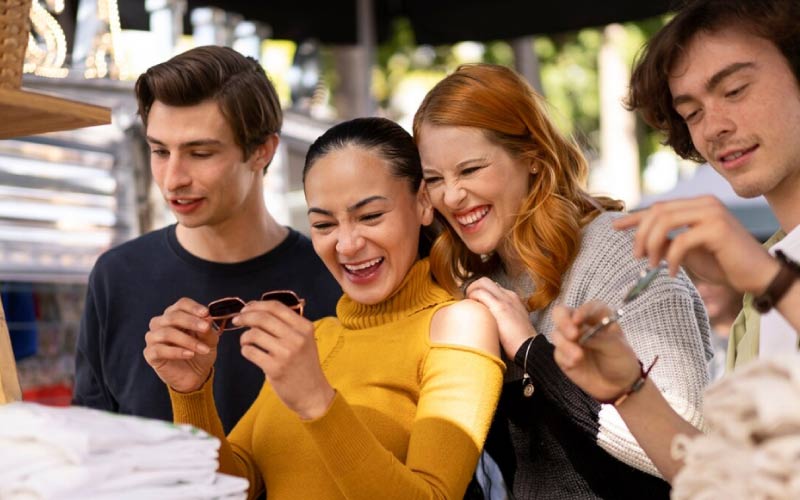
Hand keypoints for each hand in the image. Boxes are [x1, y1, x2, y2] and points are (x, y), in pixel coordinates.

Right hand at [143, 298, 218, 393]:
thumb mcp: (209, 340)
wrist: (195, 376)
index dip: (193, 307)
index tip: (206, 313)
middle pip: (172, 316)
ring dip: (187, 340)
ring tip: (203, 349)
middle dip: (191, 322)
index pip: (182, 304)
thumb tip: (207, 317)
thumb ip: (207, 330)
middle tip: (205, 328)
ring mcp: (153, 338)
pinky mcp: (150, 354)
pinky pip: (159, 349)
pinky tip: (190, 354)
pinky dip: (176, 352)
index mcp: (176, 314)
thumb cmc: (200, 352)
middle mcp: (161, 323)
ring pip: (166, 333)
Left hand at [234, 300, 334, 419]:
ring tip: (246, 342)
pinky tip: (250, 353)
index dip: (257, 305)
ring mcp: (286, 353)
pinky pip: (250, 352)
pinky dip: (245, 350)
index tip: (246, 308)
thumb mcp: (305, 340)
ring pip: (253, 334)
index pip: (276, 307)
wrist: (313, 394)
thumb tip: (257, 310)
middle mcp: (297, 338)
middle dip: (245, 317)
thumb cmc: (304, 365)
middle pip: (262, 318)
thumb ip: (288, 325)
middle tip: (237, 321)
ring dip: (244, 337)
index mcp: (304, 327)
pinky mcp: (275, 368)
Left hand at [465, 277, 536, 358]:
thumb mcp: (512, 324)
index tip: (474, 303)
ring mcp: (505, 299)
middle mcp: (509, 295)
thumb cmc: (519, 341)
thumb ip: (500, 318)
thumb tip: (486, 319)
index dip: (480, 292)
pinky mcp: (500, 307)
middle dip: (473, 287)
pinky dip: (472, 296)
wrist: (530, 347)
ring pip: (482, 282)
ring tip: (468, 304)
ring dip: (471, 290)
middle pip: (486, 281)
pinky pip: (480, 293)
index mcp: (512, 298)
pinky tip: (471, 307)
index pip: (492, 287)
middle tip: (468, 301)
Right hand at [551, 301, 639, 401]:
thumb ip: (599, 338)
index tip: (578, 320)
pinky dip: (564, 357)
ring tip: (578, 357)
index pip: (588, 308)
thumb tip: (580, 334)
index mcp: (598, 317)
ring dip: (565, 344)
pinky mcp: (563, 355)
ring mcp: (570, 340)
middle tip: (572, 335)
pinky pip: (557, 352)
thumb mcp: (617, 348)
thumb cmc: (621, 360)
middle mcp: (580, 325)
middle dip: (563, 322)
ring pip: (556, 333)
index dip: (582, 311)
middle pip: (562, 313)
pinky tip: (575, 364)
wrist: (618, 385)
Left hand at [613, 196, 777, 293]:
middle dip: (640, 234)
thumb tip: (641, 243)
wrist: (757, 276)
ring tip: (651, 264)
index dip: (634, 217)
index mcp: (697, 205)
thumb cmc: (723, 264)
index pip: (659, 207)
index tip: (615, 227)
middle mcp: (705, 203)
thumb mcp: (688, 251)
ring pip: (665, 222)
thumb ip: (668, 242)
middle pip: (658, 211)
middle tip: (636, 256)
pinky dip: (671, 258)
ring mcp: (712, 213)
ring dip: (651, 245)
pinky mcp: (718, 229)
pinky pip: (681, 241)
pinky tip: (670, 272)